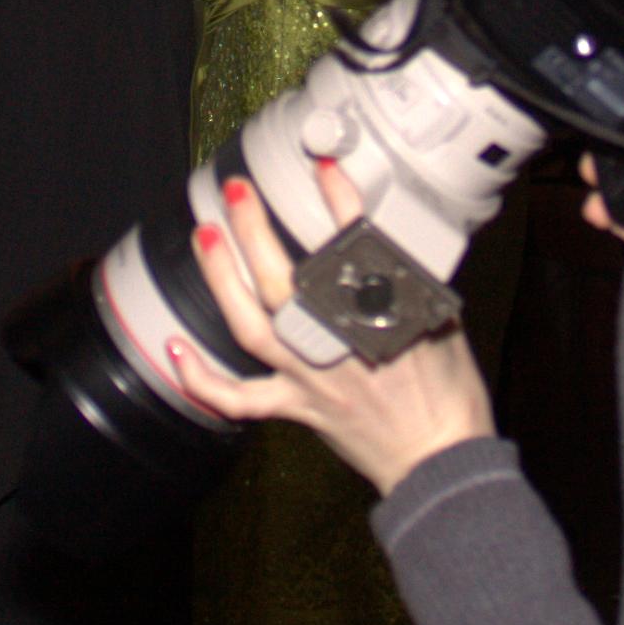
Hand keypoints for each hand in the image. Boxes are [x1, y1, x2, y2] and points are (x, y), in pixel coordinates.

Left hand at [157, 178, 494, 496]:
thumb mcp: (442, 322)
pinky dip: (201, 378)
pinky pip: (238, 397)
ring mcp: (310, 377)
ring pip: (250, 325)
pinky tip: (174, 348)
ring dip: (222, 278)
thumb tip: (388, 245)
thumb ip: (409, 283)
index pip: (352, 246)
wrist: (440, 459)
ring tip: (205, 236)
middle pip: (283, 281)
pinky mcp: (296, 407)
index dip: (337, 199)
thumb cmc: (449, 395)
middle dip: (254, 229)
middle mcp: (337, 344)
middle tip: (237, 191)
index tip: (321, 165)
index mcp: (381, 318)